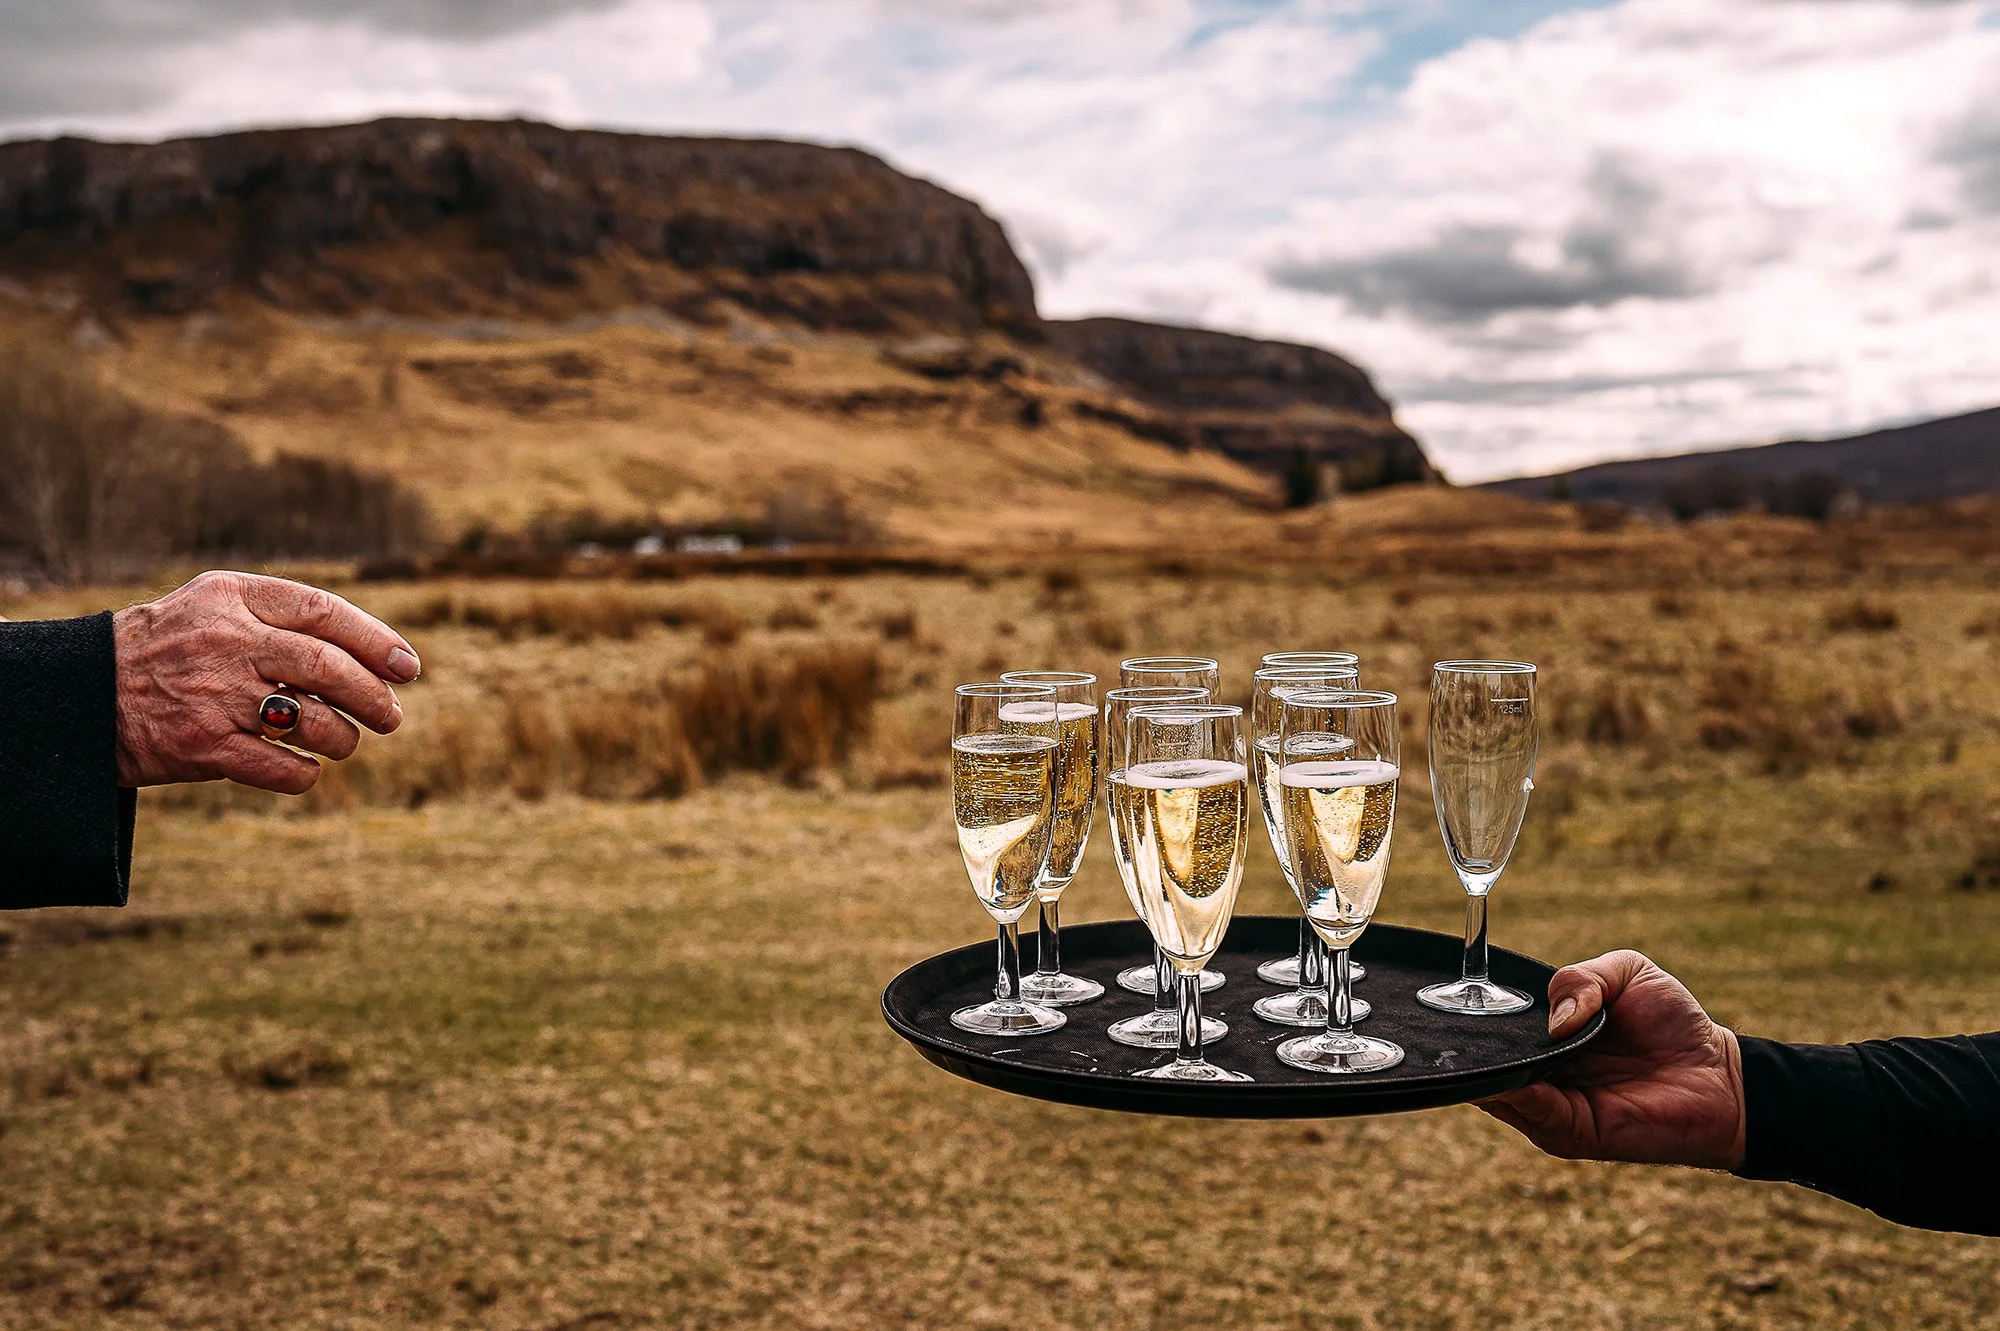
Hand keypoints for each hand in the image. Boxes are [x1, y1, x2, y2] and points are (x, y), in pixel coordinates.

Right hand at [112, 571, 419, 793]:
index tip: (407, 667)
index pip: (324, 611)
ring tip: (344, 741)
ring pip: (314, 722)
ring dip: (343, 739)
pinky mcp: (203, 748)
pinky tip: (305, 769)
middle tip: (392, 716)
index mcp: (232, 598)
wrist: (81, 694)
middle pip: (329, 669)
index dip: (376, 641)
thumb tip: (377, 655)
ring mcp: (215, 697)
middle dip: (375, 697)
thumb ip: (285, 616)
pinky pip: (282, 769)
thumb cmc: (170, 648)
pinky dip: (306, 773)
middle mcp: (226, 643)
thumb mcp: (216, 606)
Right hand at [1477, 950, 1745, 1168]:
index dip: (1473, 1016)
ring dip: (1490, 1069)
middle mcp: (1541, 1074)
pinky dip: (1518, 1095)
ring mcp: (1552, 1106)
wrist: (1722, 1078)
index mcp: (1547, 1038)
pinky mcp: (1573, 1131)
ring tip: (1484, 1046)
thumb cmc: (1675, 1025)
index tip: (1453, 997)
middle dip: (1470, 1045)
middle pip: (1486, 1063)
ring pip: (1497, 1091)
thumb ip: (1581, 978)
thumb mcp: (1626, 974)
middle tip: (1455, 1021)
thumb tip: (1555, 1020)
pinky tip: (1518, 1074)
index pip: (1494, 1031)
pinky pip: (1534, 1112)